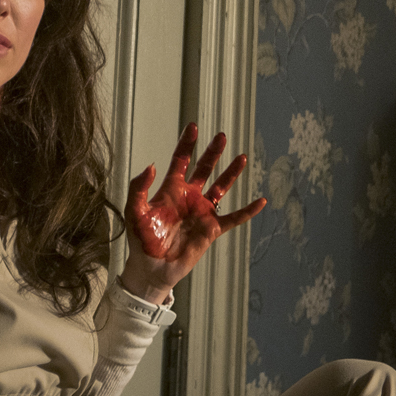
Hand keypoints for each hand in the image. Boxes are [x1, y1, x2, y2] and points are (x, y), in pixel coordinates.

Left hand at [120, 123, 265, 303]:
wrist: (152, 268)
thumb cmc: (141, 240)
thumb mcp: (134, 211)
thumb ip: (139, 188)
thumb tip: (152, 166)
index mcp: (170, 190)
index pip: (180, 161)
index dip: (186, 144)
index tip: (193, 127)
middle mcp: (188, 197)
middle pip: (203, 169)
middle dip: (212, 152)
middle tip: (222, 136)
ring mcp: (202, 212)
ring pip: (220, 188)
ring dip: (230, 173)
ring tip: (242, 157)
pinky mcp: (211, 229)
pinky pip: (234, 218)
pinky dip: (247, 210)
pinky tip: (261, 201)